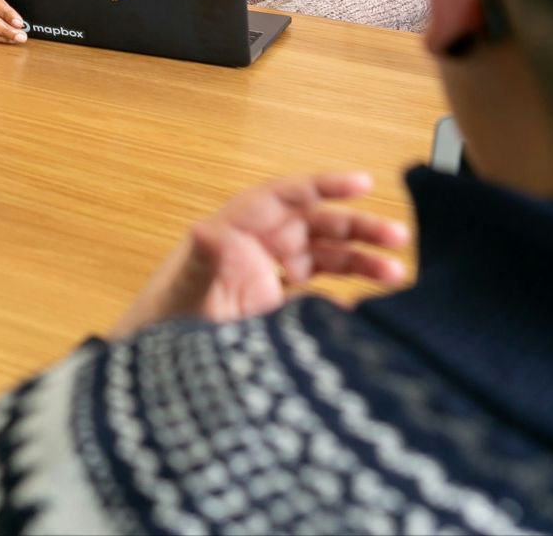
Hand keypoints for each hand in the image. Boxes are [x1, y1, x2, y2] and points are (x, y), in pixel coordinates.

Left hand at [107, 171, 408, 338]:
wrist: (155, 368)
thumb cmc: (163, 322)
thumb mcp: (185, 290)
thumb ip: (203, 261)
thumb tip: (207, 230)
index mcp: (236, 231)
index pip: (285, 196)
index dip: (324, 186)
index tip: (363, 183)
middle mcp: (255, 248)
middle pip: (315, 225)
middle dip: (357, 228)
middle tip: (397, 236)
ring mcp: (267, 278)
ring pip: (324, 258)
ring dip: (360, 263)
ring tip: (397, 275)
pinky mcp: (274, 309)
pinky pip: (317, 295)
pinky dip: (344, 300)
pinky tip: (368, 313)